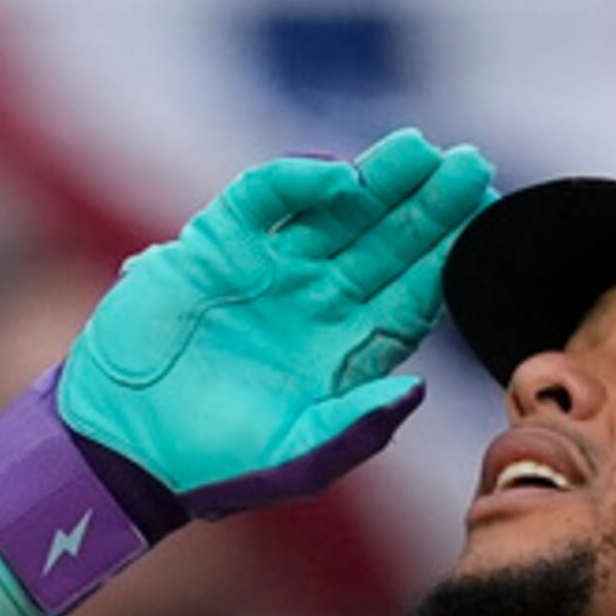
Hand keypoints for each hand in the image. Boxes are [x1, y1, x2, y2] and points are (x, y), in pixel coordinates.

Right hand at [59, 127, 494, 513]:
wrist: (127, 447)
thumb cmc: (216, 464)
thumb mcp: (299, 459)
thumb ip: (360, 426)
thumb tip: (418, 389)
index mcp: (346, 350)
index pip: (411, 294)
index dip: (448, 258)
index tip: (489, 225)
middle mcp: (315, 301)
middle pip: (386, 244)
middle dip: (428, 206)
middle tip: (472, 166)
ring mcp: (269, 269)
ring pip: (336, 212)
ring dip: (378, 181)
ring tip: (422, 151)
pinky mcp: (217, 244)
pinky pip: (265, 199)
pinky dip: (299, 183)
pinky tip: (339, 177)